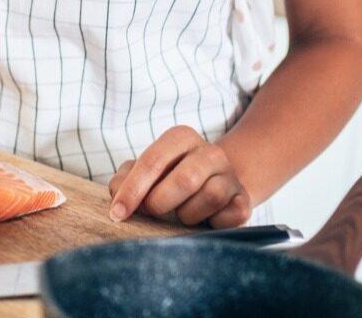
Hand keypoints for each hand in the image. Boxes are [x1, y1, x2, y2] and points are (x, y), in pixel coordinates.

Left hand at [107, 126, 251, 227]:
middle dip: (160, 203)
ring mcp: (230, 175)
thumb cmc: (171, 180)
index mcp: (181, 138)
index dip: (132, 190)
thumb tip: (117, 195)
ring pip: (209, 198)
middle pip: (184, 180)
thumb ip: (126, 179)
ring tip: (183, 212)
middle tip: (152, 211)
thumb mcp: (147, 173)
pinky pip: (226, 216)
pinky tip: (205, 219)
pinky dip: (210, 223)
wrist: (215, 187)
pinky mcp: (243, 200)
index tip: (117, 214)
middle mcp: (210, 152)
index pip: (153, 161)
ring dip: (187, 215)